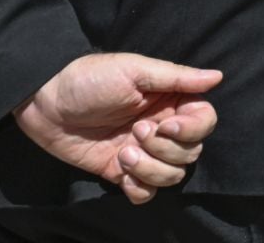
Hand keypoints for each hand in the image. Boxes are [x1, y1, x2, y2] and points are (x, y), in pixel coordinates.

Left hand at [14, 54, 221, 203]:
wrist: (45, 102)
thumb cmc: (90, 78)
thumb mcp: (134, 69)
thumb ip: (176, 77)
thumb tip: (218, 76)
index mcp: (169, 100)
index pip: (204, 121)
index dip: (191, 129)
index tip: (164, 124)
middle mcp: (161, 127)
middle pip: (191, 152)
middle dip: (165, 149)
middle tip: (134, 131)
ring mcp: (142, 152)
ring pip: (172, 176)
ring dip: (150, 169)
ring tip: (123, 152)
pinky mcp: (121, 172)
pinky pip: (147, 193)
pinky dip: (139, 188)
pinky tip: (120, 172)